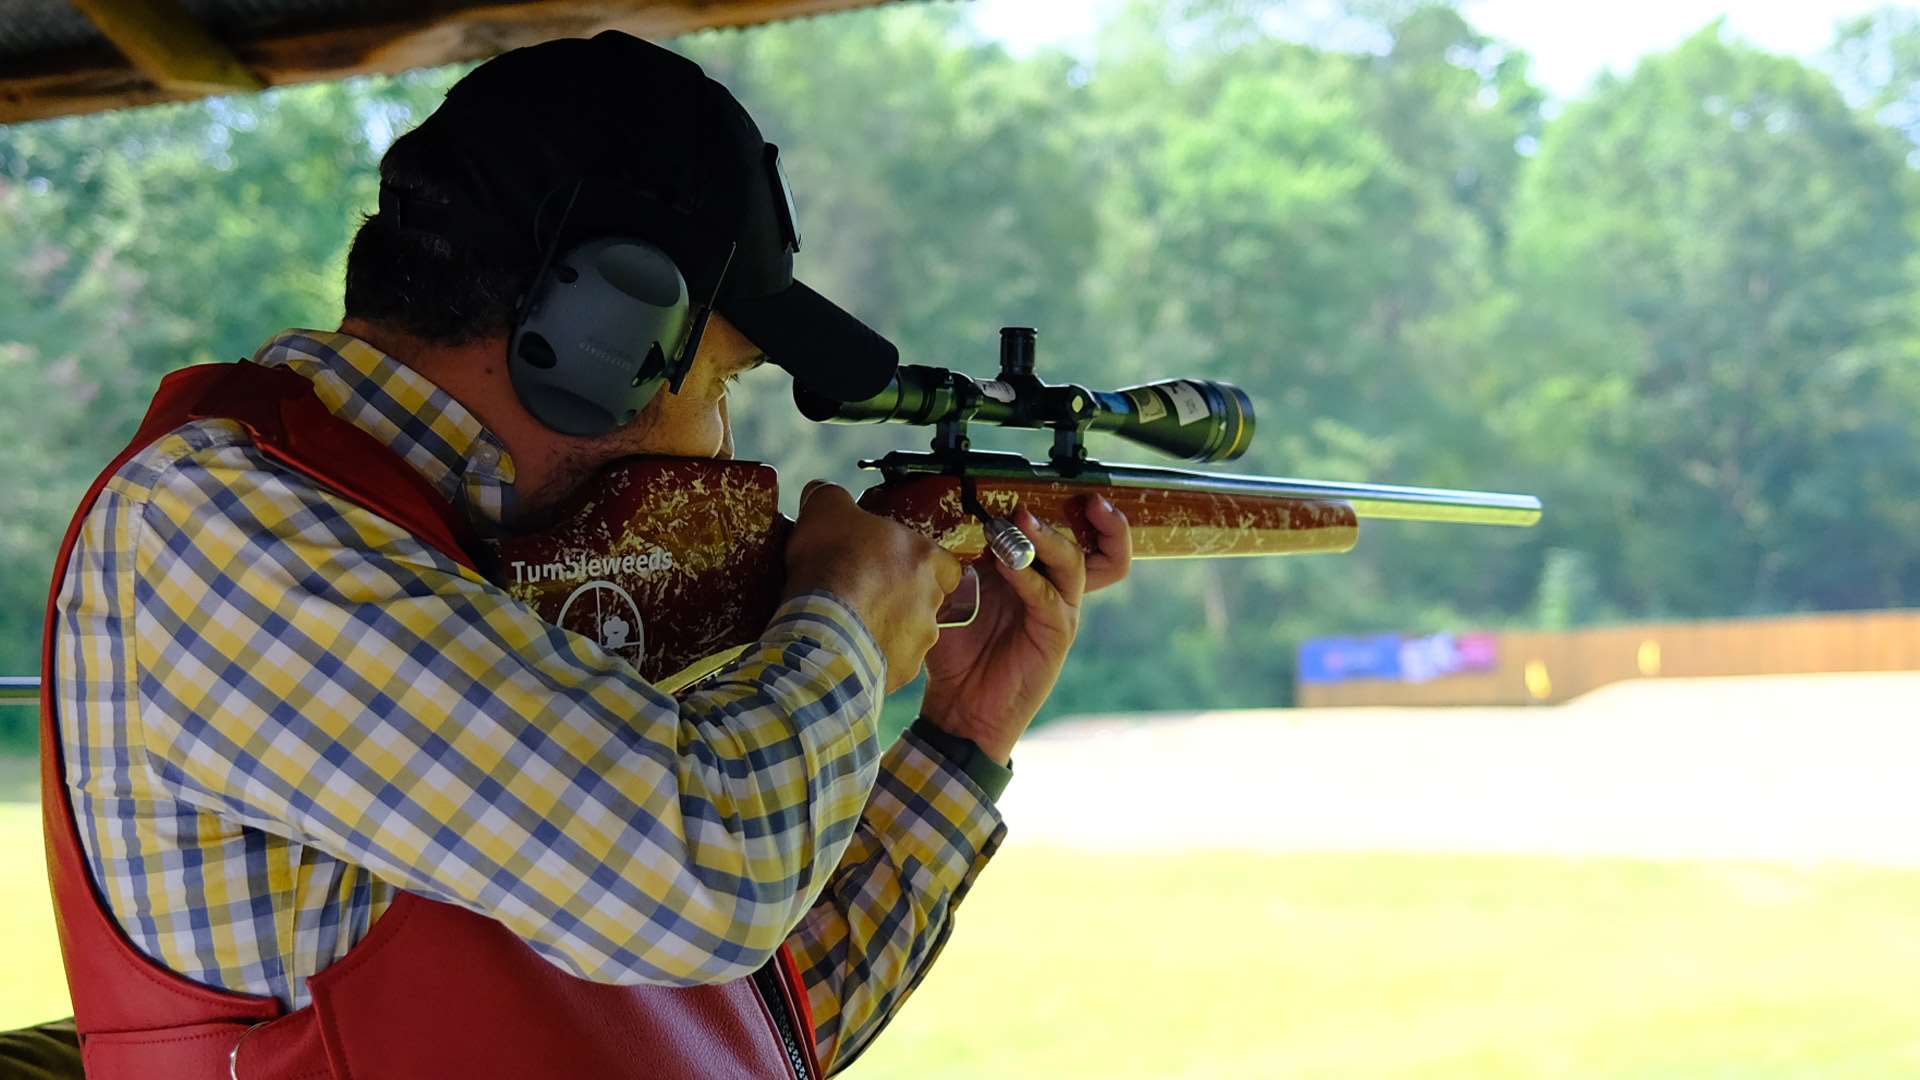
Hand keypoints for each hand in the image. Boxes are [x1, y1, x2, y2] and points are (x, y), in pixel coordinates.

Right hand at [784, 481, 962, 693]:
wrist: (823, 625)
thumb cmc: (832, 561)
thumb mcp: (826, 509)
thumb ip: (831, 498)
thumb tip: (822, 492)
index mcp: (925, 558)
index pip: (943, 562)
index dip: (918, 562)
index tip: (892, 564)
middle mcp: (931, 600)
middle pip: (925, 597)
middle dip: (900, 597)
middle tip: (864, 594)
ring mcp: (919, 640)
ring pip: (909, 633)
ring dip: (886, 629)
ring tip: (849, 625)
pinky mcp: (901, 672)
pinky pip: (888, 662)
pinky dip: (870, 657)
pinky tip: (844, 649)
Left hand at [920, 495, 1132, 763]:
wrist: (960, 706)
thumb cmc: (958, 650)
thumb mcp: (954, 593)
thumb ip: (958, 558)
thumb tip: (939, 514)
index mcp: (1036, 574)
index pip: (1073, 534)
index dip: (1073, 507)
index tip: (1047, 481)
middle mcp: (1054, 589)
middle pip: (1102, 549)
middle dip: (1102, 521)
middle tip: (1082, 498)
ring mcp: (1059, 612)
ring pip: (1075, 564)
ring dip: (1049, 539)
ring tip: (1023, 522)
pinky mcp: (1055, 637)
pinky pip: (1050, 599)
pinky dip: (1029, 577)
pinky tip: (1007, 564)